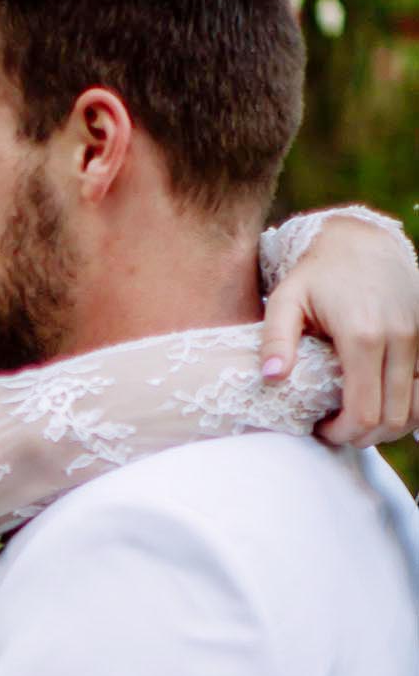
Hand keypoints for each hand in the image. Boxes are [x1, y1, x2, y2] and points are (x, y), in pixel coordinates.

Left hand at [261, 215, 418, 446]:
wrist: (360, 240)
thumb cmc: (317, 273)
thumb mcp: (285, 299)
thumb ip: (276, 339)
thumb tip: (271, 378)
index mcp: (364, 335)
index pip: (364, 412)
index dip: (342, 433)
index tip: (320, 429)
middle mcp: (400, 337)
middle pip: (392, 418)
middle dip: (362, 436)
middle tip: (336, 430)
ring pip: (415, 408)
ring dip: (388, 427)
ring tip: (356, 421)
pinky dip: (405, 407)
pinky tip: (378, 405)